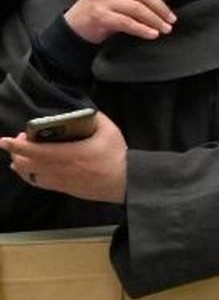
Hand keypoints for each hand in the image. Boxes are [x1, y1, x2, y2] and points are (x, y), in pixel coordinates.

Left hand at [0, 113, 127, 202]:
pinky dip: (29, 174)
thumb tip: (80, 111)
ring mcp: (60, 181)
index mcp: (69, 155)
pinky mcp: (63, 189)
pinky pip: (38, 183)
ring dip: (20, 164)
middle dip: (16, 152)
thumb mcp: (109, 131)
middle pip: (26, 165)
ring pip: (29, 176)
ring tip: (21, 154)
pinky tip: (30, 168)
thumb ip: (94, 118)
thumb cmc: (116, 156)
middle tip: (22, 140)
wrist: (126, 182)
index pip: (36, 151)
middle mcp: (60, 170)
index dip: (17, 146)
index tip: (4, 140)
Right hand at [63, 0, 179, 42]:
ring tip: (165, 29)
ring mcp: (104, 1)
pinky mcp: (100, 16)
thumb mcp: (117, 0)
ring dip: (155, 20)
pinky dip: (142, 29)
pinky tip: (152, 35)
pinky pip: (127, 22)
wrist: (72, 26)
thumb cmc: (99, 12)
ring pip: (138, 9)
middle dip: (161, 8)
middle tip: (172, 20)